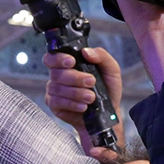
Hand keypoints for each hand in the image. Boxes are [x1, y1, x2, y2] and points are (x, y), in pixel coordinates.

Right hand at [44, 46, 124, 163]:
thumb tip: (86, 52)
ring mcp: (54, 90)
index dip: (58, 58)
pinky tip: (83, 106)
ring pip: (57, 88)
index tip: (71, 62)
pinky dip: (72, 103)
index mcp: (68, 64)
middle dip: (75, 78)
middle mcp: (58, 75)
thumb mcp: (111, 70)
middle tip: (91, 81)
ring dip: (76, 93)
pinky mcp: (54, 105)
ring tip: (91, 97)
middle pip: (56, 73)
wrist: (107, 112)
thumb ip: (101, 56)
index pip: (53, 57)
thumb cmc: (107, 89)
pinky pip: (57, 102)